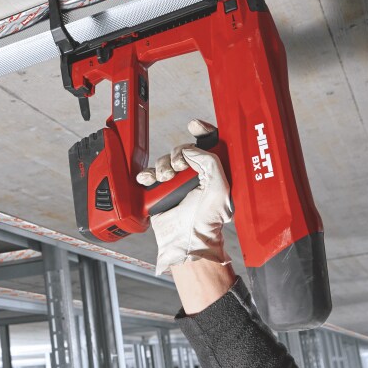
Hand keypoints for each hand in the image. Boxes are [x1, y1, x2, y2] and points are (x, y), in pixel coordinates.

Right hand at [137, 119, 233, 274]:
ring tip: (166, 179)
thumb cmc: (207, 222)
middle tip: (180, 167)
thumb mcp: (219, 188)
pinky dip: (147, 174)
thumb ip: (210, 162)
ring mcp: (177, 183)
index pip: (209, 144)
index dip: (202, 131)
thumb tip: (191, 150)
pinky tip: (150, 180)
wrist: (186, 241)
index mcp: (214, 173)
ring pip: (165, 160)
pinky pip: (149, 174)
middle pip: (183, 150)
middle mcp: (196, 175)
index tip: (195, 125)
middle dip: (179, 154)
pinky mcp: (160, 191)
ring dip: (163, 166)